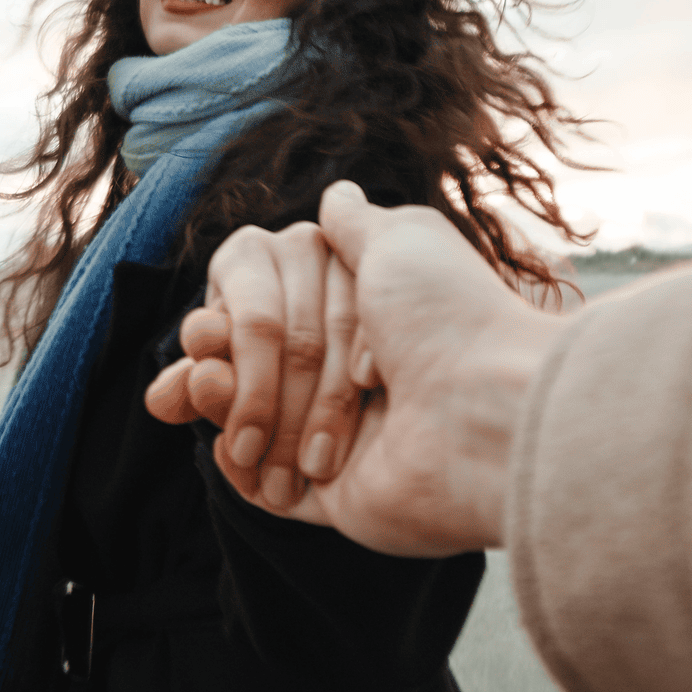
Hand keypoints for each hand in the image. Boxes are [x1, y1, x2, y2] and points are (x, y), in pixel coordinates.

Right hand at [148, 181, 568, 555]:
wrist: (480, 409)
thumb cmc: (443, 319)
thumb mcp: (398, 240)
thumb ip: (355, 223)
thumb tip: (336, 194)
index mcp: (361, 321)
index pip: (264, 315)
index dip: (230, 318)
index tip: (211, 325)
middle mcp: (346, 378)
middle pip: (249, 364)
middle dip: (226, 359)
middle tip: (212, 360)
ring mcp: (333, 440)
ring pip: (244, 419)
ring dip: (220, 399)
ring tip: (211, 386)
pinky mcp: (329, 496)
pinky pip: (256, 483)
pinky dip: (231, 460)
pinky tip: (229, 440)